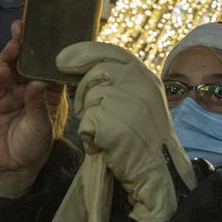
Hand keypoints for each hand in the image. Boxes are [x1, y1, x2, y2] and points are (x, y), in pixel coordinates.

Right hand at [0, 21, 64, 197]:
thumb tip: (39, 82)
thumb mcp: (42, 126)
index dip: (48, 52)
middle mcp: (28, 88)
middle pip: (27, 63)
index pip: (48, 68)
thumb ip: (38, 104)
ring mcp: (9, 93)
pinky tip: (2, 68)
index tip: (49, 35)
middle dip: (26, 45)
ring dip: (11, 55)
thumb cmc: (34, 146)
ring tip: (14, 42)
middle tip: (24, 27)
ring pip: (10, 70)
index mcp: (47, 92)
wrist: (11, 167)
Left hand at [57, 42, 195, 221]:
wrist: (158, 170)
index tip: (62, 59)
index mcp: (146, 76)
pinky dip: (90, 134)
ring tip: (109, 131)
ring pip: (89, 98)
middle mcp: (138, 83)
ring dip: (90, 115)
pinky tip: (106, 142)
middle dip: (84, 91)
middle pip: (96, 74)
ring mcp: (126, 101)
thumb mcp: (143, 100)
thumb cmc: (147, 137)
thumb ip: (123, 80)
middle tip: (89, 109)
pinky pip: (86, 122)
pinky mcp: (111, 122)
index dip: (83, 53)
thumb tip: (90, 65)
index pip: (111, 52)